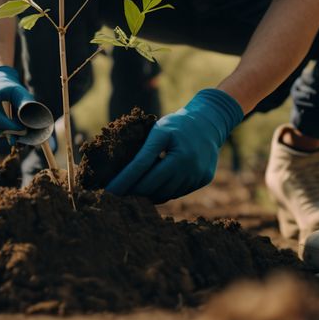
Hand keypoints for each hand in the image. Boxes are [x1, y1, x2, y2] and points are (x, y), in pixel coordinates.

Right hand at [0, 66, 34, 153]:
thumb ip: (25, 102)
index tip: (24, 129)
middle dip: (6, 136)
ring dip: (2, 144)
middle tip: (21, 134)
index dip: (10, 126)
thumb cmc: (8, 90)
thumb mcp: (17, 91)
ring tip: (17, 140)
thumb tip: (32, 120)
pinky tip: (11, 143)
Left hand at [107, 88, 242, 202]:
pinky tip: (156, 187)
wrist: (209, 123)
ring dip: (148, 195)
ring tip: (135, 193)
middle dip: (133, 192)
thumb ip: (144, 151)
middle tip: (117, 196)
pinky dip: (165, 192)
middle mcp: (186, 161)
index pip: (140, 167)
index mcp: (170, 144)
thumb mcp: (158, 131)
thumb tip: (124, 176)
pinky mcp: (203, 179)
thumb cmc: (177, 125)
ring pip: (165, 193)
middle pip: (152, 186)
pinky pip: (178, 192)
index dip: (123, 182)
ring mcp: (197, 172)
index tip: (108, 192)